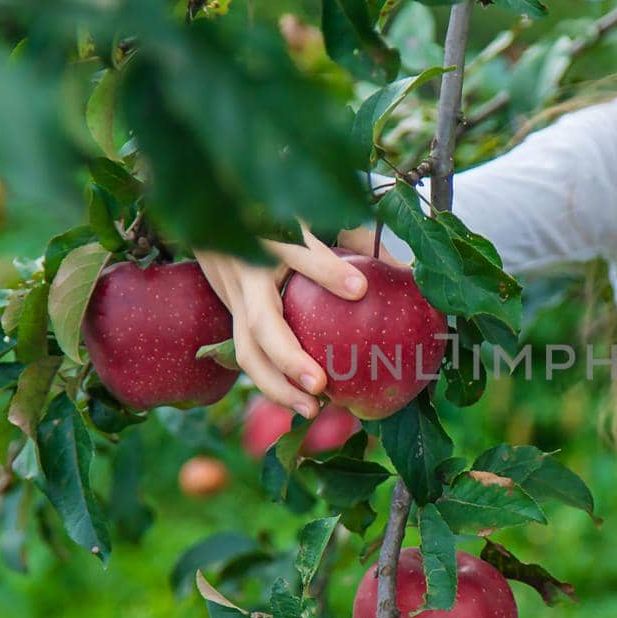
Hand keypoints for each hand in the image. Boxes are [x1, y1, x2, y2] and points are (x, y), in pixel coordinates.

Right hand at [194, 226, 403, 416]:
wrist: (212, 208)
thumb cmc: (278, 212)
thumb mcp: (316, 212)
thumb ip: (356, 239)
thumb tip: (404, 271)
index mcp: (270, 236)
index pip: (299, 253)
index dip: (327, 272)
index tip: (359, 289)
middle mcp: (246, 271)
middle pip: (260, 321)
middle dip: (289, 358)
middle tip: (321, 384)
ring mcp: (233, 297)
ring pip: (247, 349)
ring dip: (277, 386)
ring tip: (312, 409)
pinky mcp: (230, 315)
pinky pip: (248, 354)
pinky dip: (273, 382)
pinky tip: (301, 401)